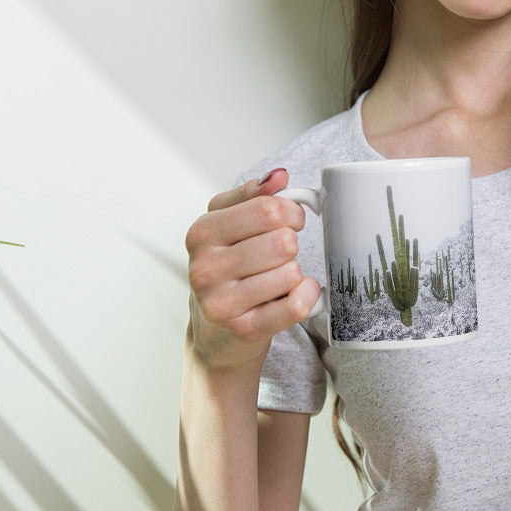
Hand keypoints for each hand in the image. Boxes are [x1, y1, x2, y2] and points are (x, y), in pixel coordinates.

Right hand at [184, 167, 320, 371]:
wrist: (214, 333)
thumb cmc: (227, 270)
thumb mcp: (228, 224)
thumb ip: (253, 195)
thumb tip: (278, 176)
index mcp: (203, 233)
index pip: (268, 209)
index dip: (291, 212)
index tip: (290, 220)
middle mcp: (206, 267)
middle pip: (283, 241)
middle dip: (292, 244)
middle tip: (281, 253)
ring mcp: (222, 302)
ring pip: (291, 272)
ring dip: (294, 273)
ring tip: (276, 278)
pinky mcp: (245, 329)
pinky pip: (296, 305)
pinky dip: (307, 295)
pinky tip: (297, 293)